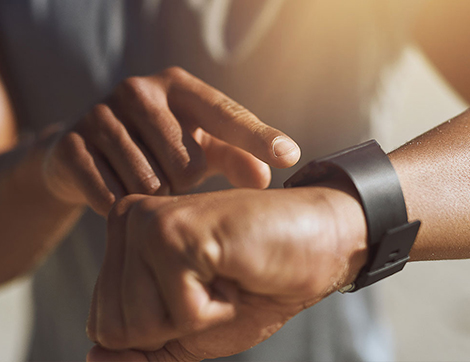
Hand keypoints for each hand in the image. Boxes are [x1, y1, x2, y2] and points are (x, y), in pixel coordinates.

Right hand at [43, 67, 299, 214]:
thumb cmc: (158, 148)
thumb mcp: (199, 147)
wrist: (85, 152)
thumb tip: (266, 179)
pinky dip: (121, 205)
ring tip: (145, 186)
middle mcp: (139, 91)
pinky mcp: (70, 144)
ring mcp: (100, 114)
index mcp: (179, 88)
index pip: (226, 116)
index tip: (289, 156)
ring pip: (148, 184)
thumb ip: (234, 156)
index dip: (258, 137)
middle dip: (182, 186)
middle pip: (184, 166)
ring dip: (153, 199)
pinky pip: (111, 194)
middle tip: (169, 180)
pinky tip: (118, 194)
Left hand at [87, 182, 367, 360]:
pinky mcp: (175, 230)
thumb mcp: (191, 330)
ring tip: (222, 273)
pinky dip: (215, 308)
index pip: (104, 326)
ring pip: (138, 323)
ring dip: (196, 316)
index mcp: (125, 240)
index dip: (163, 329)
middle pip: (113, 327)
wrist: (315, 244)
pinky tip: (231, 268)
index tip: (199, 293)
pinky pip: (179, 310)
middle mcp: (127, 221)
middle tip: (213, 283)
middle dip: (176, 324)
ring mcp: (149, 223)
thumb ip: (140, 349)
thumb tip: (92, 359)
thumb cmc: (255, 284)